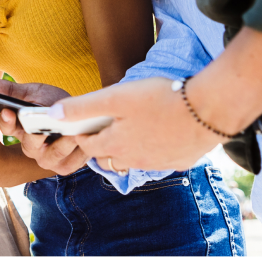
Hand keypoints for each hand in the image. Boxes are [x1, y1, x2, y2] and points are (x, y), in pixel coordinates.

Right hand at [0, 79, 85, 174]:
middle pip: (29, 145)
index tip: (9, 111)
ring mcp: (47, 159)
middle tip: (44, 127)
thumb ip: (10, 90)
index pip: (7, 127)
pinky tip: (83, 139)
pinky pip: (70, 163)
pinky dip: (78, 153)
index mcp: (18, 128)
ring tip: (72, 133)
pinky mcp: (65, 166)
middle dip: (36, 136)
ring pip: (50, 156)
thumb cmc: (52, 104)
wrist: (79, 115)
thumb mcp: (32, 93)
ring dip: (62, 145)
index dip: (6, 120)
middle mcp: (30, 147)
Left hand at [56, 77, 218, 171]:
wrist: (208, 109)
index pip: (87, 146)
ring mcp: (158, 163)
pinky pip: (158, 158)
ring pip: (132, 159)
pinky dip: (152, 148)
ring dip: (126, 146)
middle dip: (101, 143)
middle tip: (104, 124)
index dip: (80, 133)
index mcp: (115, 145)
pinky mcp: (179, 161)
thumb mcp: (115, 98)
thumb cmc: (160, 99)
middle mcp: (134, 160)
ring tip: (130, 125)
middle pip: (108, 156)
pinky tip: (159, 131)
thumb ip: (82, 108)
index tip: (80, 122)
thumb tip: (53, 115)